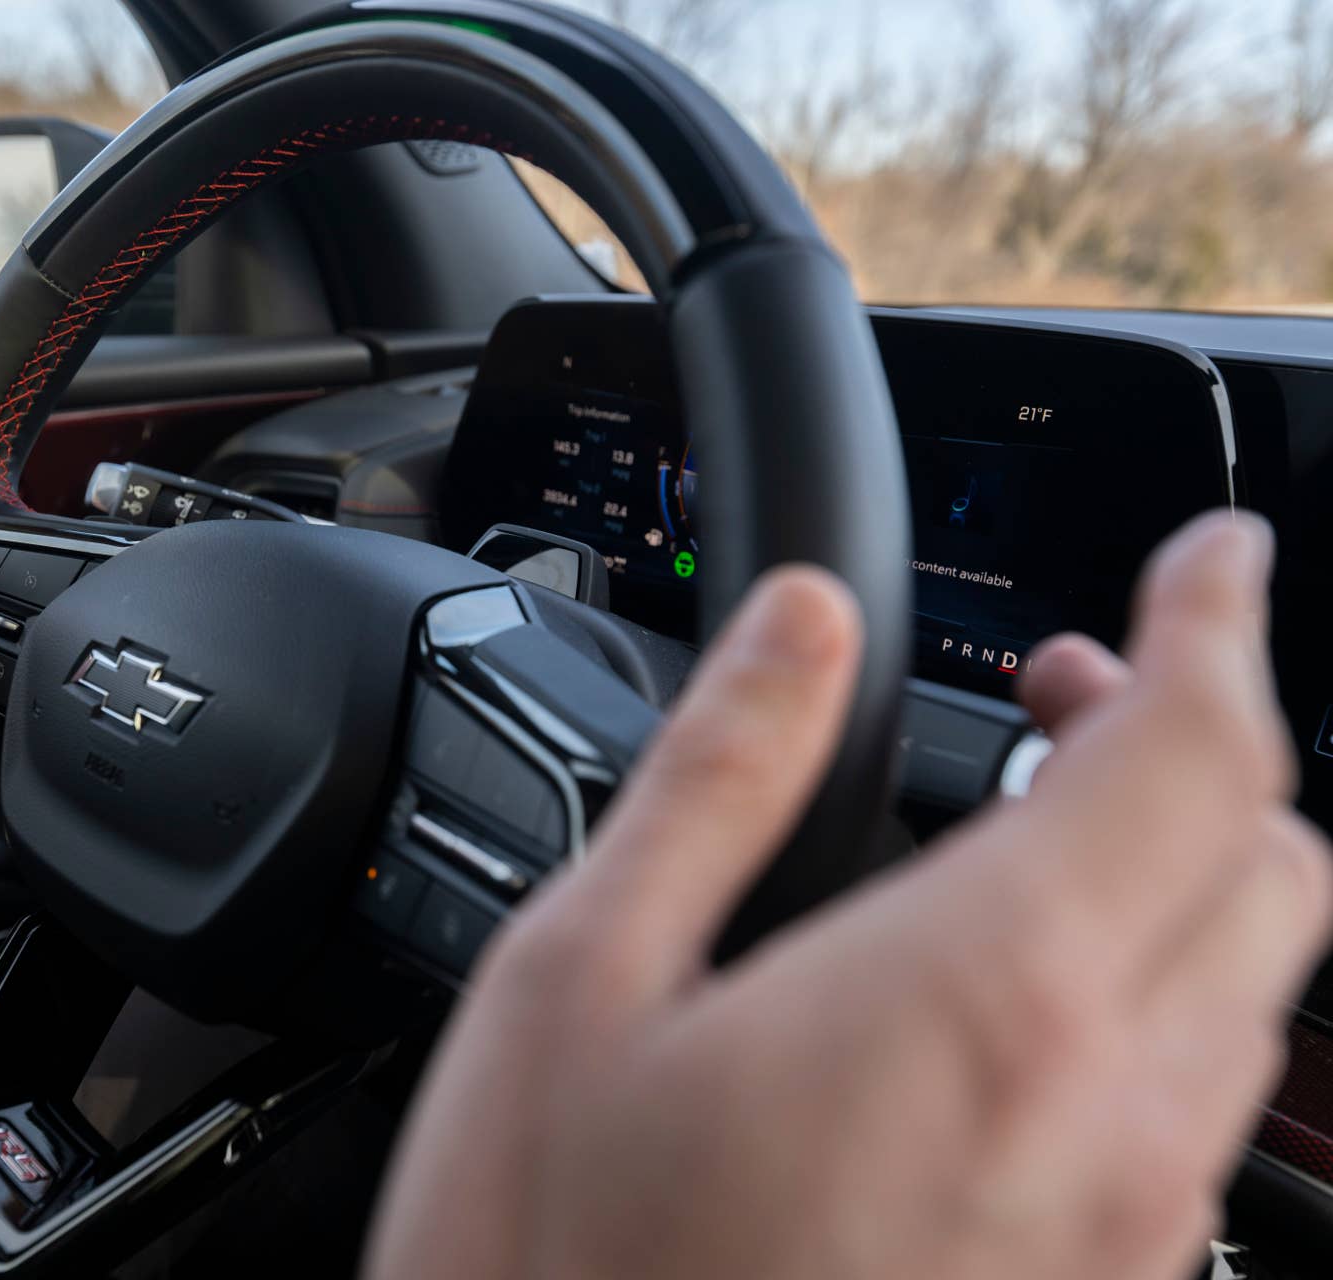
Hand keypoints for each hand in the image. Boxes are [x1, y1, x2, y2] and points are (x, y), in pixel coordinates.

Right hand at [364, 511, 1330, 1279]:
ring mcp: (1122, 1238)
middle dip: (1202, 736)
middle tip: (1071, 691)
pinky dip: (1153, 1004)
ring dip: (1185, 870)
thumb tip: (799, 628)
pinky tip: (1012, 1009)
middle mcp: (1101, 1123)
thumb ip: (718, 776)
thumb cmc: (552, 1275)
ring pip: (1255, 996)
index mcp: (977, 1000)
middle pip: (1273, 865)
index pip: (1201, 749)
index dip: (1219, 618)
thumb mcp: (578, 982)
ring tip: (1036, 835)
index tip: (1205, 555)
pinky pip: (1198, 1120)